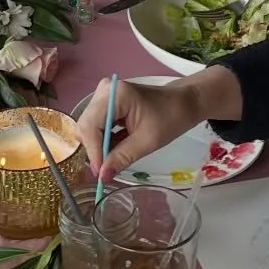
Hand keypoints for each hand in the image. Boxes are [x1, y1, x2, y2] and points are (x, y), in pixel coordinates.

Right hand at [79, 75, 209, 179]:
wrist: (182, 103)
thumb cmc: (170, 117)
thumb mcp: (147, 141)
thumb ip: (122, 158)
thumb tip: (102, 176)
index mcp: (114, 95)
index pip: (91, 126)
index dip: (93, 152)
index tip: (100, 173)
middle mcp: (104, 91)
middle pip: (86, 126)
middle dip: (94, 150)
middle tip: (106, 171)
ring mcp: (103, 96)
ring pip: (88, 128)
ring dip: (98, 147)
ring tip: (113, 160)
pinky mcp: (105, 103)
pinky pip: (96, 126)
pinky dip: (103, 141)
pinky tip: (116, 149)